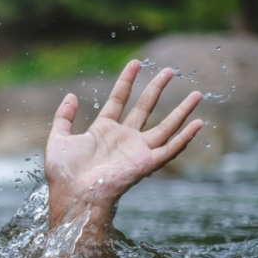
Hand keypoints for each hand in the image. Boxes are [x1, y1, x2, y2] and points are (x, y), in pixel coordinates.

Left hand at [45, 60, 203, 241]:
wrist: (73, 195)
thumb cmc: (63, 173)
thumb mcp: (58, 139)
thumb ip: (64, 117)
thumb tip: (71, 95)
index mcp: (103, 131)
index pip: (118, 100)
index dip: (126, 81)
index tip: (135, 63)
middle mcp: (123, 138)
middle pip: (144, 108)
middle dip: (156, 89)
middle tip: (169, 70)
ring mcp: (136, 150)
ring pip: (164, 126)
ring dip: (181, 111)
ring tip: (197, 94)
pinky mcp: (145, 163)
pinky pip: (170, 149)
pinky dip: (185, 137)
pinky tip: (198, 123)